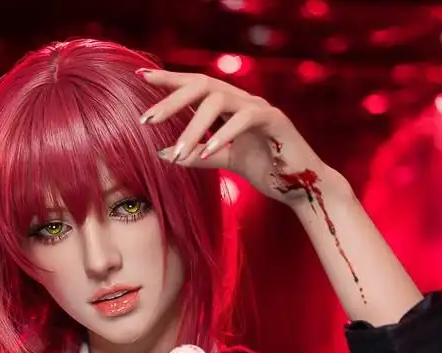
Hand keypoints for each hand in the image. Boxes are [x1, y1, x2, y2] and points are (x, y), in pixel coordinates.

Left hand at [139, 69, 350, 206]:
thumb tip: (163, 153)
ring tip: (178, 153)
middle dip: (172, 99)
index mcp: (230, 106)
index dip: (169, 80)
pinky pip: (245, 118)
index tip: (140, 77)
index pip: (195, 86)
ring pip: (219, 100)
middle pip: (202, 85)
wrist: (301, 186)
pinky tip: (206, 152)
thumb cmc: (266, 169)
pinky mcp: (275, 121)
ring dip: (193, 126)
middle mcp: (243, 99)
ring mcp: (259, 107)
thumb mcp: (225, 161)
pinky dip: (222, 134)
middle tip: (146, 119)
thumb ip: (198, 155)